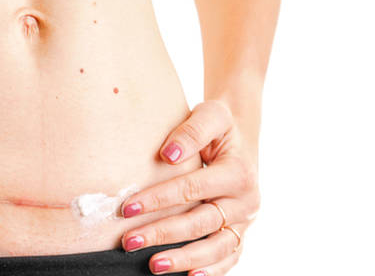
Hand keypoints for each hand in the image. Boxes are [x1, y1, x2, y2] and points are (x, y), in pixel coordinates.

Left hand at [120, 100, 259, 275]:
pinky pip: (229, 256)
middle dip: (163, 233)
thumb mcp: (210, 115)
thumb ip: (191, 131)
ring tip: (153, 265)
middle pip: (201, 222)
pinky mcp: (241, 232)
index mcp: (239, 172)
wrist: (241, 136)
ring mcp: (245, 220)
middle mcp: (246, 200)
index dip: (159, 199)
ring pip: (217, 247)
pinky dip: (213, 270)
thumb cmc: (220, 125)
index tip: (128, 206)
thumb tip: (169, 154)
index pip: (192, 189)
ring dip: (184, 258)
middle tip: (129, 241)